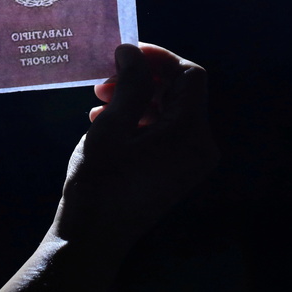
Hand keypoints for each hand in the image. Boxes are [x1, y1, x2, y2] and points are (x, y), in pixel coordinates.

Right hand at [51, 43, 217, 252]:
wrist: (92, 240)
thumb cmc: (99, 183)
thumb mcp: (111, 127)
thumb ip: (130, 84)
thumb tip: (133, 51)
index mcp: (191, 134)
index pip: (190, 76)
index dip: (159, 58)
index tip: (124, 53)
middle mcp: (199, 147)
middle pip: (180, 93)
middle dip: (143, 79)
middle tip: (104, 82)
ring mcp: (188, 162)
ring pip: (169, 111)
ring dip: (136, 99)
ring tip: (98, 101)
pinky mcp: (174, 171)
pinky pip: (164, 132)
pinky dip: (138, 119)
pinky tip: (103, 121)